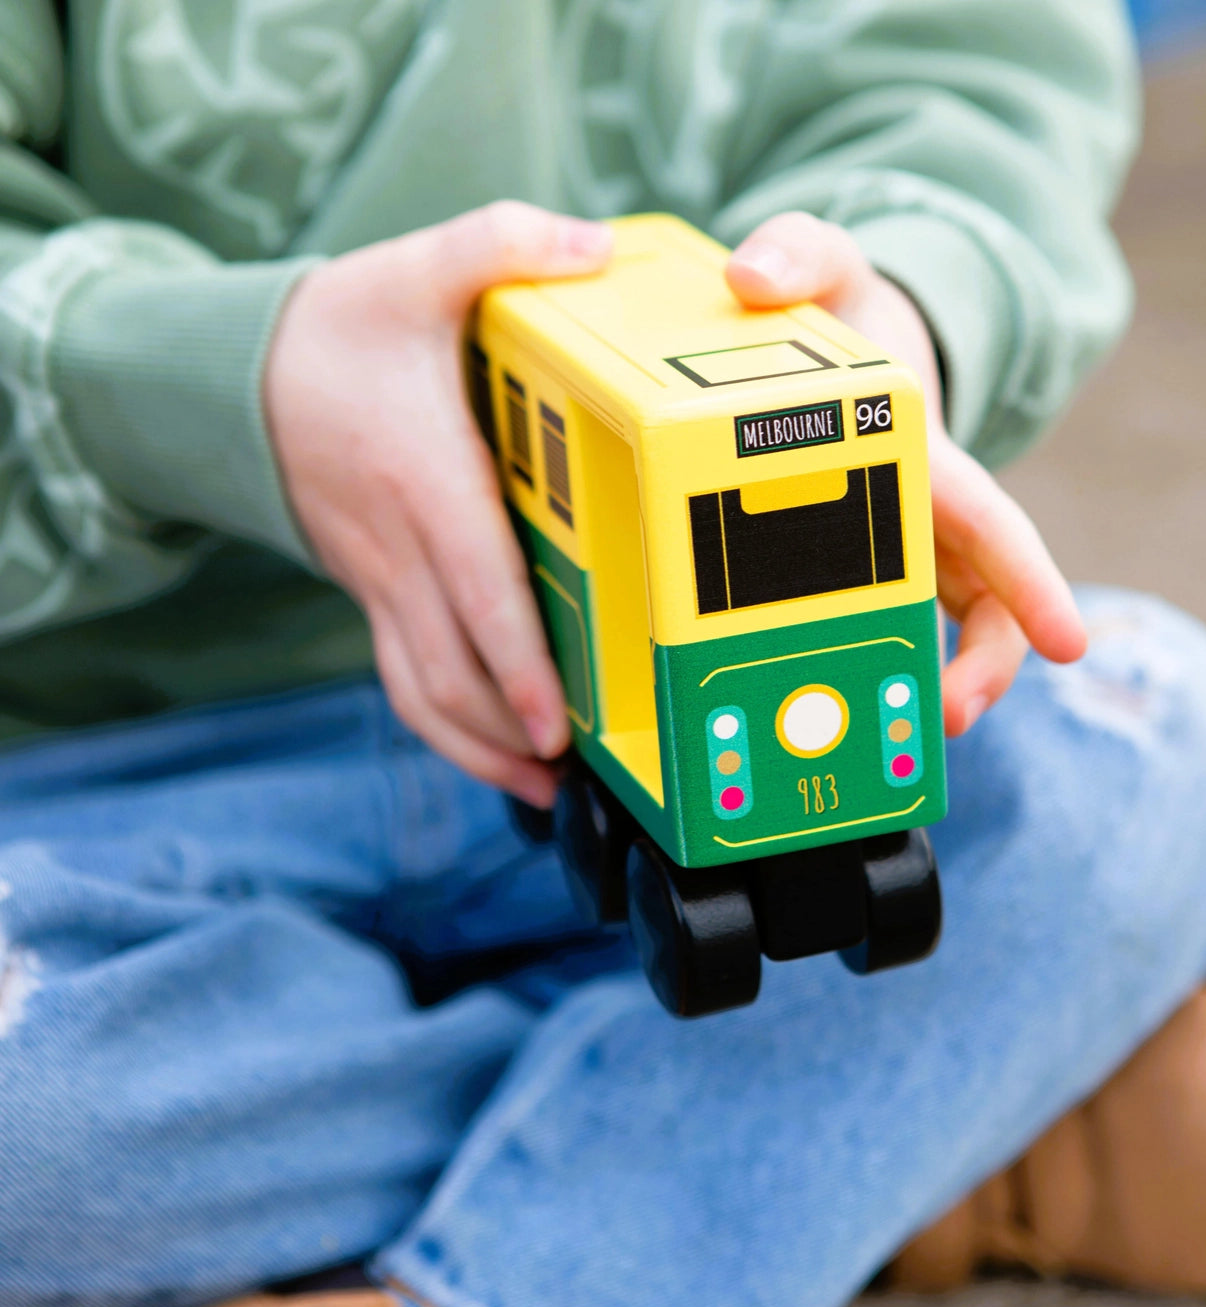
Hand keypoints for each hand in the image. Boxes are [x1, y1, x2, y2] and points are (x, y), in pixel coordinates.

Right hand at [265, 201, 613, 805]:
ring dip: (475, 749)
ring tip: (538, 791)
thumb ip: (503, 245)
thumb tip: (595, 247)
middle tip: (571, 777)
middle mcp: (400, 549)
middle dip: (504, 734)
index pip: (478, 590)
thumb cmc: (339, 331)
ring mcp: (380, 581)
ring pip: (420, 690)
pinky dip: (448, 725)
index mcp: (426, 483)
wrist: (239, 375)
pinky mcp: (375, 593)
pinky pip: (406, 676)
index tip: (551, 725)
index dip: (515, 664)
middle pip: (450, 666)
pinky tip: (492, 747)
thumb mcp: (419, 269)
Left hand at [725, 212, 1086, 736]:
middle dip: (983, 665)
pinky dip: (869, 665)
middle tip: (955, 716)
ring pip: (939, 629)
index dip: (1033, 585)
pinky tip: (826, 701)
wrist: (849, 339)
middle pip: (983, 603)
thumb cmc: (851, 309)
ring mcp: (902, 547)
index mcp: (928, 455)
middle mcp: (928, 513)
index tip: (1070, 640)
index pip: (995, 526)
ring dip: (926, 683)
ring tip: (888, 736)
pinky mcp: (864, 566)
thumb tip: (755, 277)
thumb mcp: (829, 264)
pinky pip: (879, 625)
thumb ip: (800, 250)